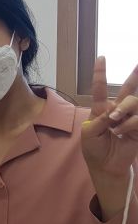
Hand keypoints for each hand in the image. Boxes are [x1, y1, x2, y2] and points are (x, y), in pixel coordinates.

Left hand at [82, 57, 137, 218]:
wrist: (105, 166)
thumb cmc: (94, 149)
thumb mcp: (90, 133)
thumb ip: (100, 119)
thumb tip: (113, 110)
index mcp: (101, 109)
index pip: (100, 88)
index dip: (101, 73)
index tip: (102, 57)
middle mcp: (116, 111)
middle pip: (126, 90)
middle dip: (134, 76)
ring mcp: (129, 119)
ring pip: (133, 102)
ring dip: (124, 109)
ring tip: (114, 122)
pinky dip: (129, 124)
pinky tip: (121, 132)